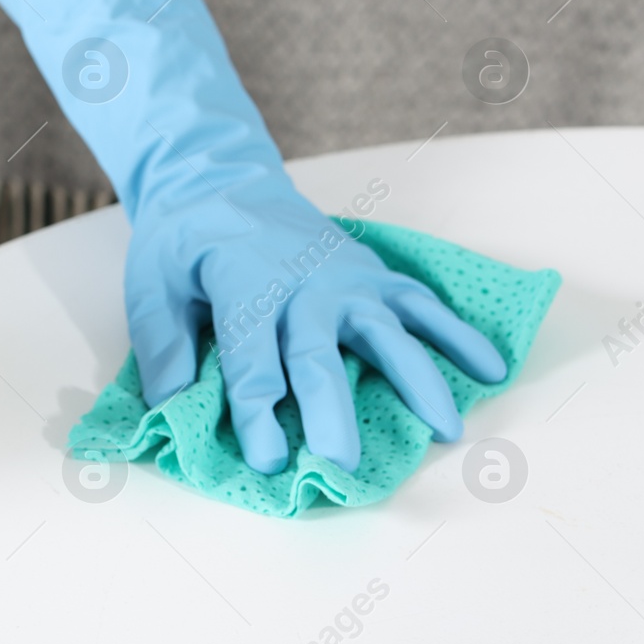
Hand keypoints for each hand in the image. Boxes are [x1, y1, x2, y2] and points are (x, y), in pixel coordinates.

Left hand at [0, 0, 505, 471]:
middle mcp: (303, 284)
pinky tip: (492, 370)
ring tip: (447, 432)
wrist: (222, 181)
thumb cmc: (184, 243)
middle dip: (331, 412)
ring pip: (388, 333)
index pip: (250, 358)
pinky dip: (459, 334)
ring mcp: (346, 279)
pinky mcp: (373, 276)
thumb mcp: (151, 283)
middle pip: (318, 355)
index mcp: (243, 286)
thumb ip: (162, 344)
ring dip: (418, 381)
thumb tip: (172, 406)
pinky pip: (423, 305)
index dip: (258, 412)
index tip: (267, 460)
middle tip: (344, 462)